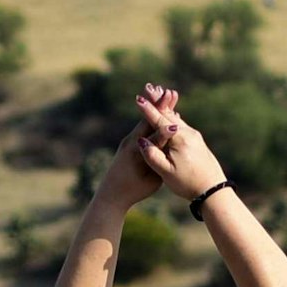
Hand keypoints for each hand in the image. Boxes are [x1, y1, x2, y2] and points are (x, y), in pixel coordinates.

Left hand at [93, 88, 169, 209]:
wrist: (112, 194)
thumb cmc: (134, 190)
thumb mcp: (151, 177)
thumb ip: (159, 159)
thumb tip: (170, 150)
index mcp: (136, 150)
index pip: (153, 132)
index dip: (164, 120)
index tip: (174, 109)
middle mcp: (131, 141)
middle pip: (148, 120)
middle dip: (160, 106)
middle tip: (172, 92)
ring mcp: (130, 141)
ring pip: (146, 122)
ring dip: (157, 108)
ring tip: (169, 95)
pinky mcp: (131, 143)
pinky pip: (144, 127)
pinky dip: (153, 117)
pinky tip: (163, 110)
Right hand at [133, 87, 227, 205]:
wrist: (213, 191)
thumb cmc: (188, 184)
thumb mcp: (166, 173)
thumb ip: (153, 156)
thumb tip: (142, 141)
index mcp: (180, 139)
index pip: (160, 121)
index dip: (148, 111)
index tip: (138, 99)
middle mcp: (189, 134)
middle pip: (169, 115)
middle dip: (158, 102)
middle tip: (149, 88)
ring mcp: (195, 137)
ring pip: (176, 119)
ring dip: (166, 109)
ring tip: (158, 96)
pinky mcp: (198, 142)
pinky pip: (181, 125)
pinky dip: (172, 118)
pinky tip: (170, 116)